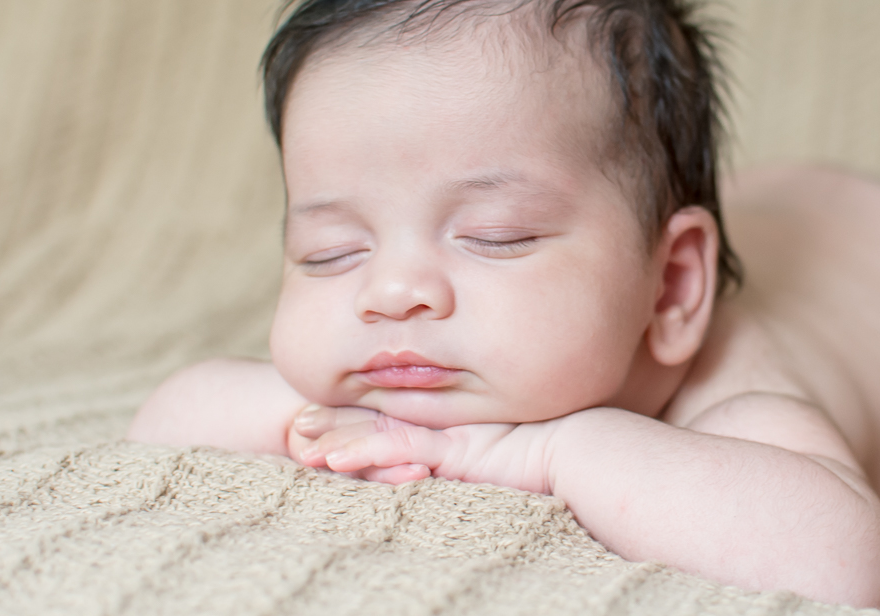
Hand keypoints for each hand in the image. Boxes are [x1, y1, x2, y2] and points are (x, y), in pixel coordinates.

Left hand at [292, 404, 554, 492]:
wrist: (581, 449)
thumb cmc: (550, 453)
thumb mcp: (504, 452)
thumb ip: (478, 452)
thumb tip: (458, 463)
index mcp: (451, 422)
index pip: (394, 418)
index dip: (358, 416)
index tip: (323, 415)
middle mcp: (444, 422)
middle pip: (380, 420)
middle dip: (336, 421)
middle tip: (298, 423)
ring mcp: (448, 432)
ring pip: (381, 433)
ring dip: (339, 439)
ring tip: (302, 442)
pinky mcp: (454, 449)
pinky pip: (401, 451)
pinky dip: (366, 454)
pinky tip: (336, 460)